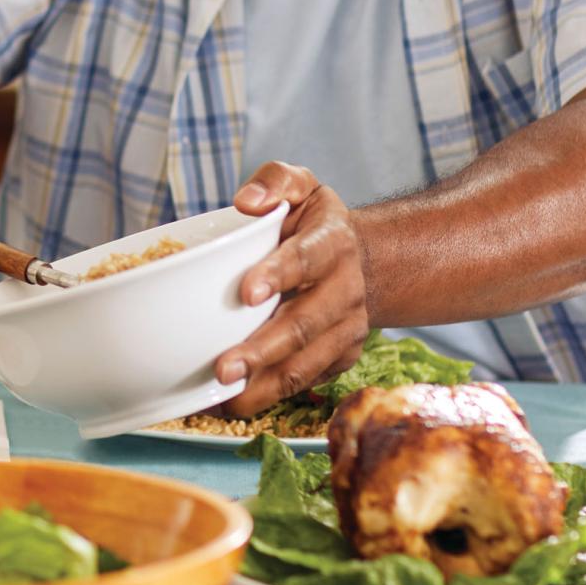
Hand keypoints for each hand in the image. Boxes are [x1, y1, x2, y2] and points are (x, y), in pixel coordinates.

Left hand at [211, 162, 369, 417]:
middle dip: (263, 349)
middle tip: (223, 367)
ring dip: (265, 384)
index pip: (307, 258)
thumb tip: (246, 201)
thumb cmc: (312, 223)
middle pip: (305, 324)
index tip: (246, 292)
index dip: (279, 274)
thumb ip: (276, 181)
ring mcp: (347, 329)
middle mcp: (346, 289)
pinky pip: (306, 382)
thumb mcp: (300, 185)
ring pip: (307, 363)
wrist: (361, 259)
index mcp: (333, 242)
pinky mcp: (340, 358)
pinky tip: (233, 403)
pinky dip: (271, 397)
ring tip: (225, 398)